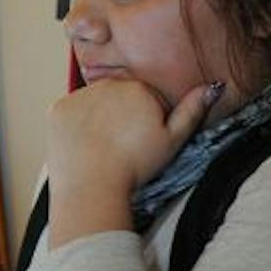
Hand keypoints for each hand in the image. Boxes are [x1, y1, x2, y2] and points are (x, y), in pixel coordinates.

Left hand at [42, 77, 219, 245]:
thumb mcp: (172, 141)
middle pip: (117, 98)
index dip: (145, 123)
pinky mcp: (58, 109)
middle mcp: (107, 84)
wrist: (93, 186)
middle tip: (121, 148)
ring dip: (96, 120)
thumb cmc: (134, 167)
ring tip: (102, 149)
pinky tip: (83, 146)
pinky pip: (70, 114)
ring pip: (93, 105)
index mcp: (138, 88)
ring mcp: (80, 95)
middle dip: (120, 117)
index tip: (140, 143)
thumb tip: (213, 87)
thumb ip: (192, 111)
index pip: (144, 98)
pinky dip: (75, 127)